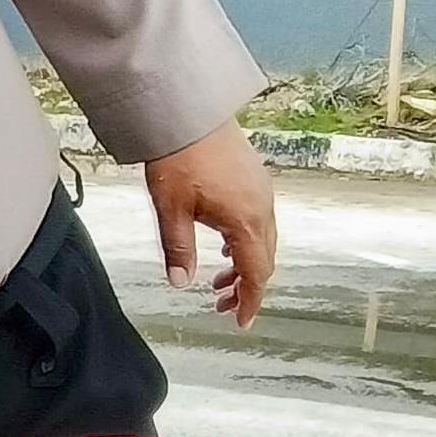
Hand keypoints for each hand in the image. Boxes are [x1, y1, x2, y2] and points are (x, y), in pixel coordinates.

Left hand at [139, 123, 277, 328]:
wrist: (189, 114)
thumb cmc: (179, 158)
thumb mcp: (171, 210)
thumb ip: (178, 249)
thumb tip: (181, 282)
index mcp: (247, 220)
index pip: (256, 272)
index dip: (250, 300)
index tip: (241, 322)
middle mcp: (263, 207)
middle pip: (264, 259)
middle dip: (246, 287)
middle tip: (221, 305)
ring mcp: (262, 192)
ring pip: (262, 241)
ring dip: (245, 265)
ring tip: (218, 282)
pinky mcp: (255, 180)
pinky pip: (258, 221)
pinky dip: (245, 243)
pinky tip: (225, 247)